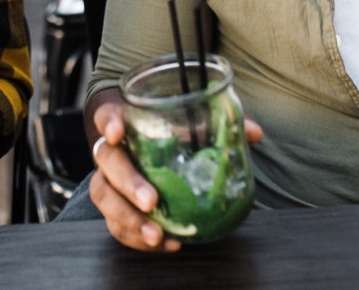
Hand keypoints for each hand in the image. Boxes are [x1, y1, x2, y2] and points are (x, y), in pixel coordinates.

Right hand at [89, 99, 262, 251]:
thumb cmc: (169, 137)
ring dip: (128, 217)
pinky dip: (138, 237)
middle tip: (152, 200)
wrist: (149, 158)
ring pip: (103, 196)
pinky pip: (117, 225)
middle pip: (106, 161)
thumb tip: (254, 133)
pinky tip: (166, 242)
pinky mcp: (114, 208)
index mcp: (126, 123)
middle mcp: (112, 151)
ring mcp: (108, 181)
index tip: (117, 133)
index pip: (107, 115)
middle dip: (128, 182)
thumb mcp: (192, 127)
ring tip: (155, 234)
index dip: (109, 123)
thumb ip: (219, 126)